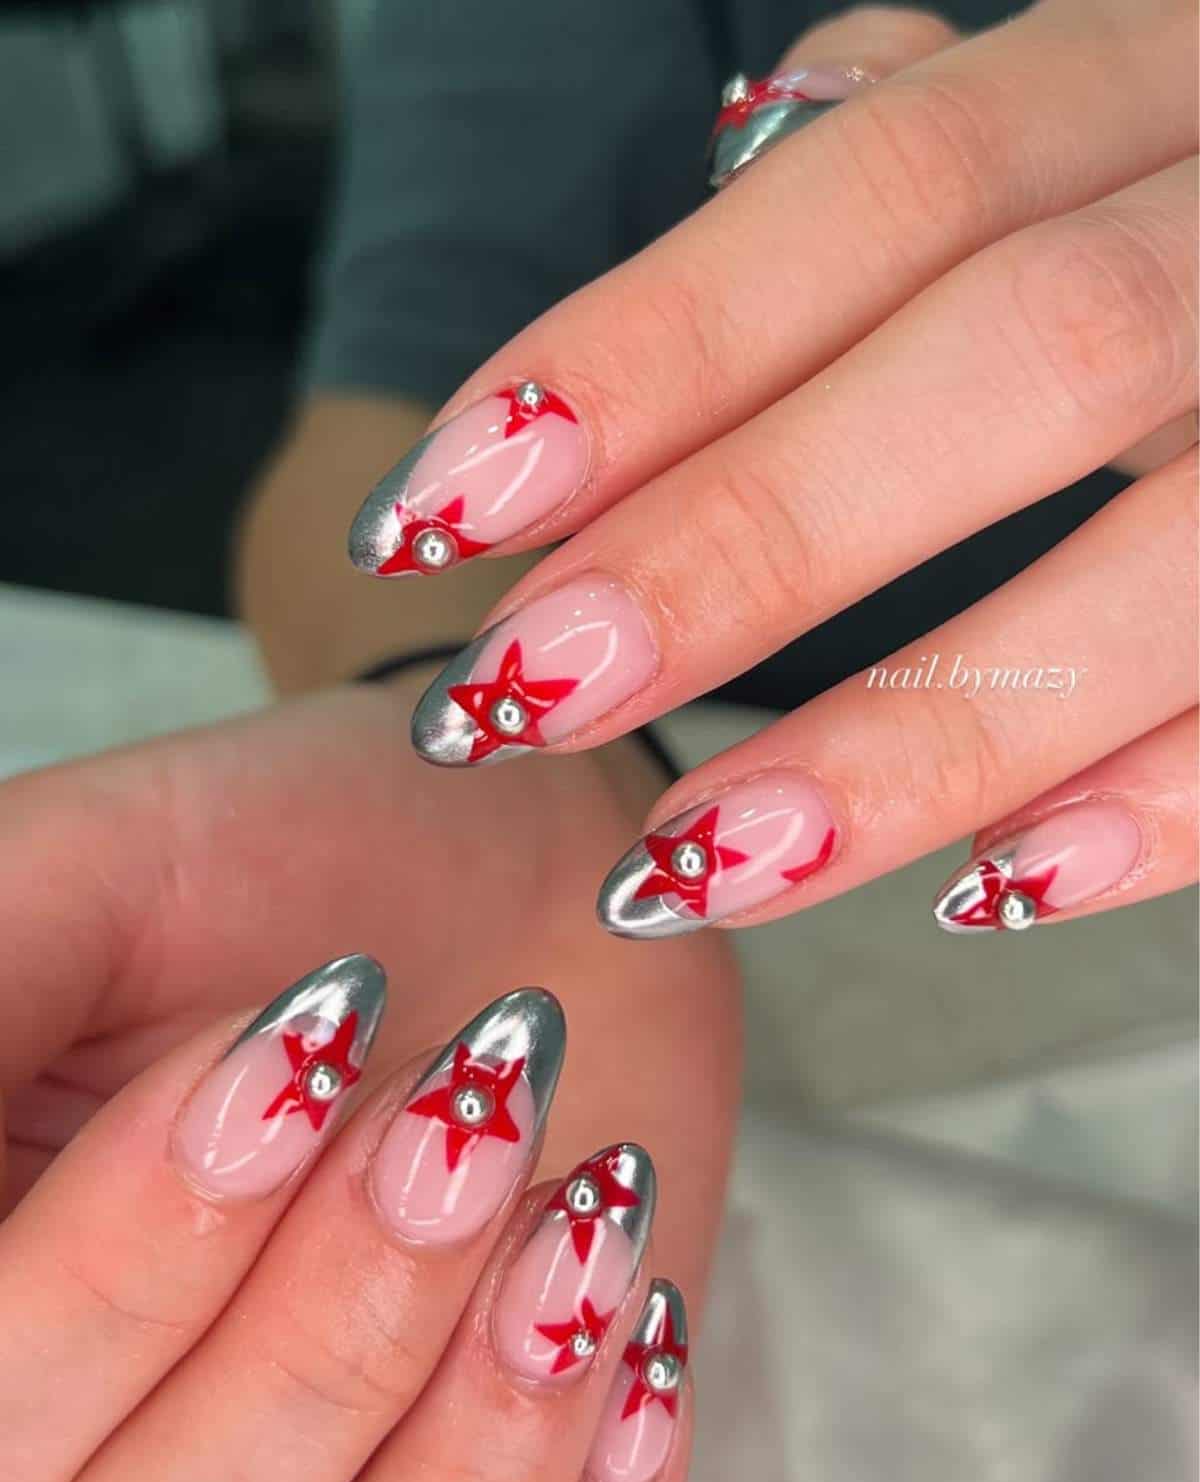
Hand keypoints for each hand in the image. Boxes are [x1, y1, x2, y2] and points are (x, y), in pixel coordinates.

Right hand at [0, 680, 738, 1481]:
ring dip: (462, 1453)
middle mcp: (129, 1460)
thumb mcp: (102, 870)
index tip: (295, 1041)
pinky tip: (638, 1319)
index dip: (137, 1263)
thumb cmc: (309, 856)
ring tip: (575, 1214)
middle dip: (334, 1321)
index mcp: (8, 1310)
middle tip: (463, 1096)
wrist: (539, 874)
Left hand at [349, 0, 1196, 940]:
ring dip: (918, 736)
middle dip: (747, 538)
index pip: (884, 185)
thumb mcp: (1120, 104)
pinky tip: (986, 895)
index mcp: (1167, 74)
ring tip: (694, 864)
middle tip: (516, 695)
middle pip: (1020, 357)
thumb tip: (758, 139)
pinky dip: (1162, 806)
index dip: (647, 351)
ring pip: (1178, 558)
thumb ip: (953, 130)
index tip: (436, 509)